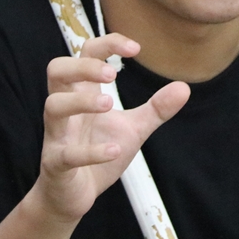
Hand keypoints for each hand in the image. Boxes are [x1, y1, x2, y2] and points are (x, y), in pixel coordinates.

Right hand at [37, 33, 189, 222]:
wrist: (73, 196)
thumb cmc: (98, 152)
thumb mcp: (133, 128)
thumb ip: (156, 108)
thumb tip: (185, 87)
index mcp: (82, 94)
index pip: (85, 53)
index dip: (107, 43)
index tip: (136, 48)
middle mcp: (66, 109)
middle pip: (57, 70)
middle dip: (83, 66)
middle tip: (112, 74)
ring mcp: (58, 136)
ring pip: (53, 106)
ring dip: (81, 101)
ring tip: (109, 103)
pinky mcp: (57, 164)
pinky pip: (67, 154)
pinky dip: (92, 151)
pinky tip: (115, 150)